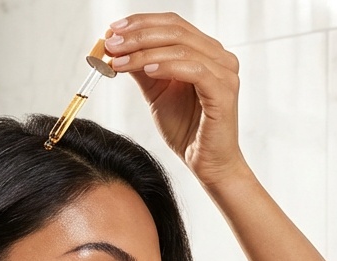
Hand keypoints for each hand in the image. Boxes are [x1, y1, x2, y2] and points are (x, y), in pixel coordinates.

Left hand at [104, 13, 247, 185]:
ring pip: (181, 48)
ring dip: (145, 52)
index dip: (141, 23)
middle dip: (138, 35)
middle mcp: (219, 57)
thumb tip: (117, 47)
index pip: (172, 24)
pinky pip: (194, 70)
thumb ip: (142, 68)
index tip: (112, 31)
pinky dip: (168, 67)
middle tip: (111, 44)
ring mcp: (225, 73)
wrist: (206, 163)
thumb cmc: (186, 128)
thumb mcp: (156, 92)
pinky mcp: (224, 92)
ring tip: (119, 60)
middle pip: (176, 31)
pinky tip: (147, 71)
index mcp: (206, 52)